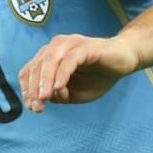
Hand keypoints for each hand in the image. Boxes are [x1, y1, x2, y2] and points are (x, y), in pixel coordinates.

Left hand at [19, 34, 138, 111]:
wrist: (125, 60)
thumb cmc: (99, 75)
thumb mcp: (76, 93)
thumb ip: (60, 95)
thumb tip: (47, 96)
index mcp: (50, 56)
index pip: (30, 71)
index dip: (27, 89)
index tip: (32, 107)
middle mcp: (56, 46)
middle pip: (37, 66)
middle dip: (34, 89)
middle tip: (37, 107)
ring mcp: (70, 44)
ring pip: (50, 61)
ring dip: (44, 81)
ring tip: (44, 98)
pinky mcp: (85, 47)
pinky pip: (70, 60)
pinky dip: (62, 74)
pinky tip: (59, 87)